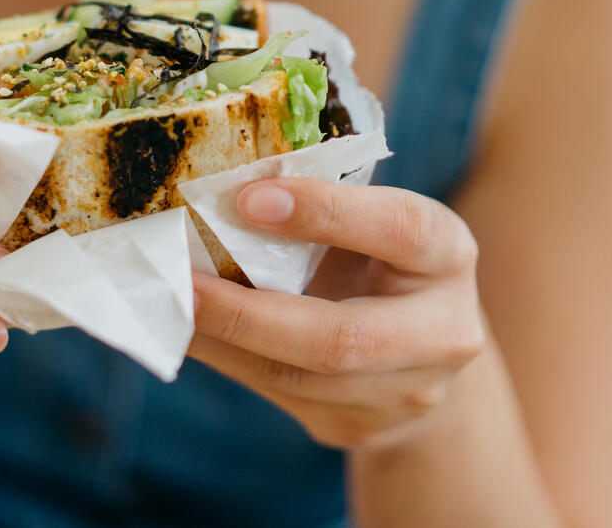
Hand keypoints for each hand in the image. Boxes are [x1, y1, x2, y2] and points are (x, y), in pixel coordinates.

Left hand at [189, 178, 484, 449]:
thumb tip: (222, 185)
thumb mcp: (375, 219)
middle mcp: (442, 332)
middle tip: (176, 282)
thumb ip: (324, 203)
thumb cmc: (381, 259)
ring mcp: (405, 394)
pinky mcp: (359, 426)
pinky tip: (186, 331)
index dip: (325, 212)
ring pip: (298, 378)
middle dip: (247, 313)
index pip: (398, 229)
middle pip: (341, 339)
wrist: (426, 352)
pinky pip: (279, 396)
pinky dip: (226, 359)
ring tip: (165, 306)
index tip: (246, 198)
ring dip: (220, 341)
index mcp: (447, 254)